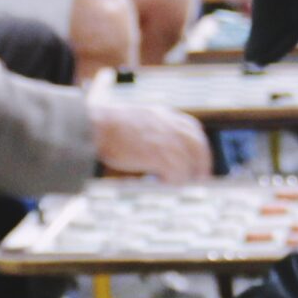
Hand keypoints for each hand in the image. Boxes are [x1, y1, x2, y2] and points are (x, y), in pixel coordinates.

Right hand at [89, 99, 210, 181]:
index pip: (192, 127)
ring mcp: (165, 139)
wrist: (95, 126)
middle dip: (202, 163)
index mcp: (161, 114)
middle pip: (198, 145)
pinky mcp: (159, 155)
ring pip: (188, 162)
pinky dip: (173, 181)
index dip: (198, 144)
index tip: (198, 157)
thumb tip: (150, 148)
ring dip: (184, 175)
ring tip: (174, 183)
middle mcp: (168, 125)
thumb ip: (147, 129)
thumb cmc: (104, 126)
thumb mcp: (132, 119)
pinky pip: (177, 173)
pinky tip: (163, 183)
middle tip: (200, 178)